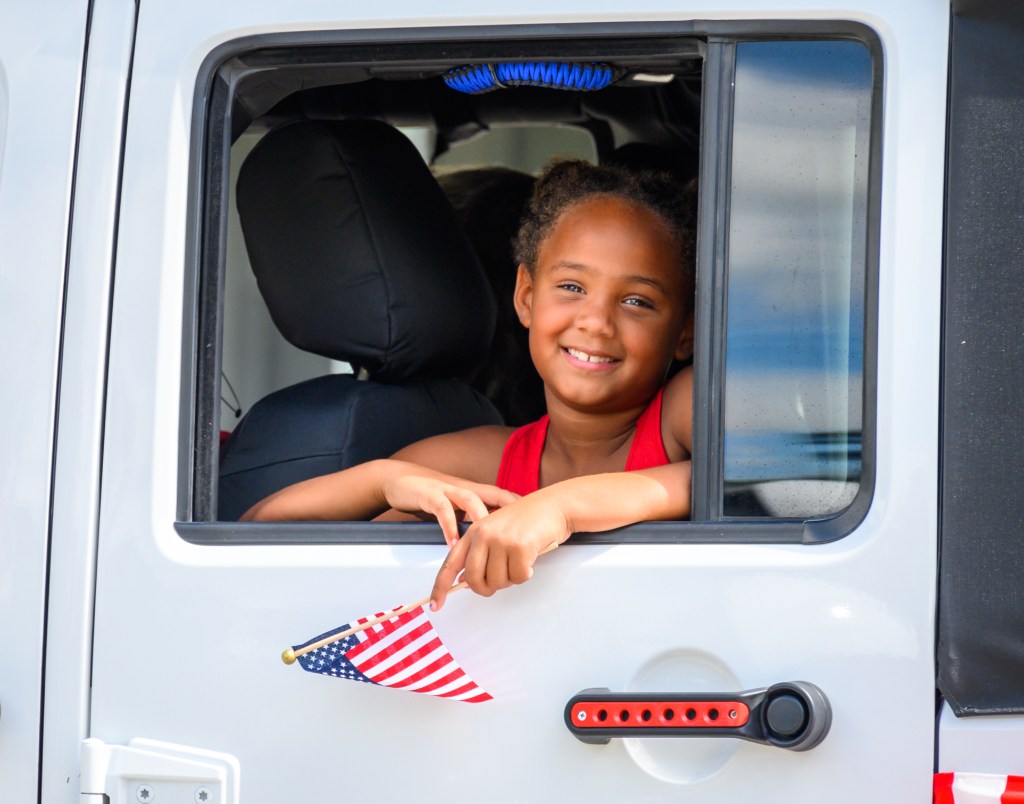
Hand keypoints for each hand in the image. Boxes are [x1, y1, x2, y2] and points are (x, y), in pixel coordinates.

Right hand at [381, 471, 518, 546]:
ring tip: (491, 541)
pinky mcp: (429, 495)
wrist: (399, 480)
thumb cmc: (432, 496)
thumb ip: (474, 521)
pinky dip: (449, 526)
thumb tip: (495, 543)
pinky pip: (442, 510)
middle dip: (509, 516)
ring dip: (482, 521)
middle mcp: (465, 489)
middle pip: (494, 499)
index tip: (541, 520)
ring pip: (471, 502)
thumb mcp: (457, 507)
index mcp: (475, 492)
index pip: (504, 499)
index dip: (524, 509)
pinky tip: (454, 542)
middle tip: (522, 534)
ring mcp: (448, 490)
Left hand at [430, 490, 569, 610]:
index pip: (450, 564)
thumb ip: (480, 554)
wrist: (553, 506)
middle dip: (487, 588)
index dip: (441, 587)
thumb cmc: (527, 521)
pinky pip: (518, 577)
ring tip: (520, 561)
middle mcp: (483, 534)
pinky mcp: (519, 546)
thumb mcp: (496, 533)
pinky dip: (526, 574)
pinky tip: (530, 559)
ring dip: (512, 578)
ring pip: (498, 581)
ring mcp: (501, 540)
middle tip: (500, 583)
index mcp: (474, 532)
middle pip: (474, 580)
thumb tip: (468, 581)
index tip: (436, 605)